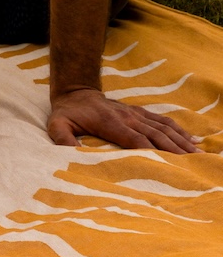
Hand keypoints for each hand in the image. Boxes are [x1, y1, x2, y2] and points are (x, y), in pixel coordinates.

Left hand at [48, 88, 199, 152]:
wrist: (74, 91)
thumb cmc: (67, 113)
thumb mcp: (57, 124)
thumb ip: (62, 138)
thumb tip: (71, 152)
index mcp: (111, 123)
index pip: (136, 139)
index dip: (153, 151)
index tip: (170, 164)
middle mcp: (127, 117)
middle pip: (156, 135)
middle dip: (175, 149)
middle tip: (194, 163)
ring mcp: (135, 113)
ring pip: (163, 127)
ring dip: (181, 140)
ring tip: (199, 153)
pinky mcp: (138, 112)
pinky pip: (161, 120)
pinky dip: (178, 129)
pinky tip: (191, 139)